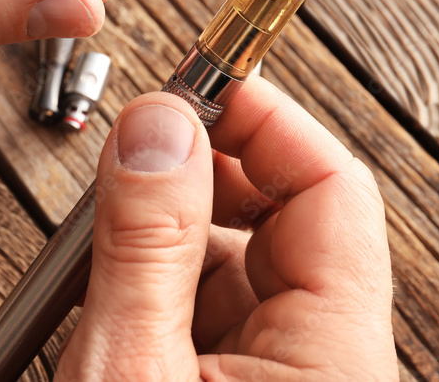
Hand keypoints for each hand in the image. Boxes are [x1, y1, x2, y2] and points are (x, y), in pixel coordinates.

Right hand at [56, 78, 396, 380]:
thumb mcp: (130, 374)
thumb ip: (148, 249)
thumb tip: (158, 127)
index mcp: (333, 360)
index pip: (333, 191)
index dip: (266, 121)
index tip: (197, 85)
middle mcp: (325, 366)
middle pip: (286, 220)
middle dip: (206, 171)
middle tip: (138, 144)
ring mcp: (283, 381)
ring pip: (241, 264)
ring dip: (172, 231)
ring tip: (104, 229)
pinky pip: (213, 313)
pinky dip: (159, 284)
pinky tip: (109, 286)